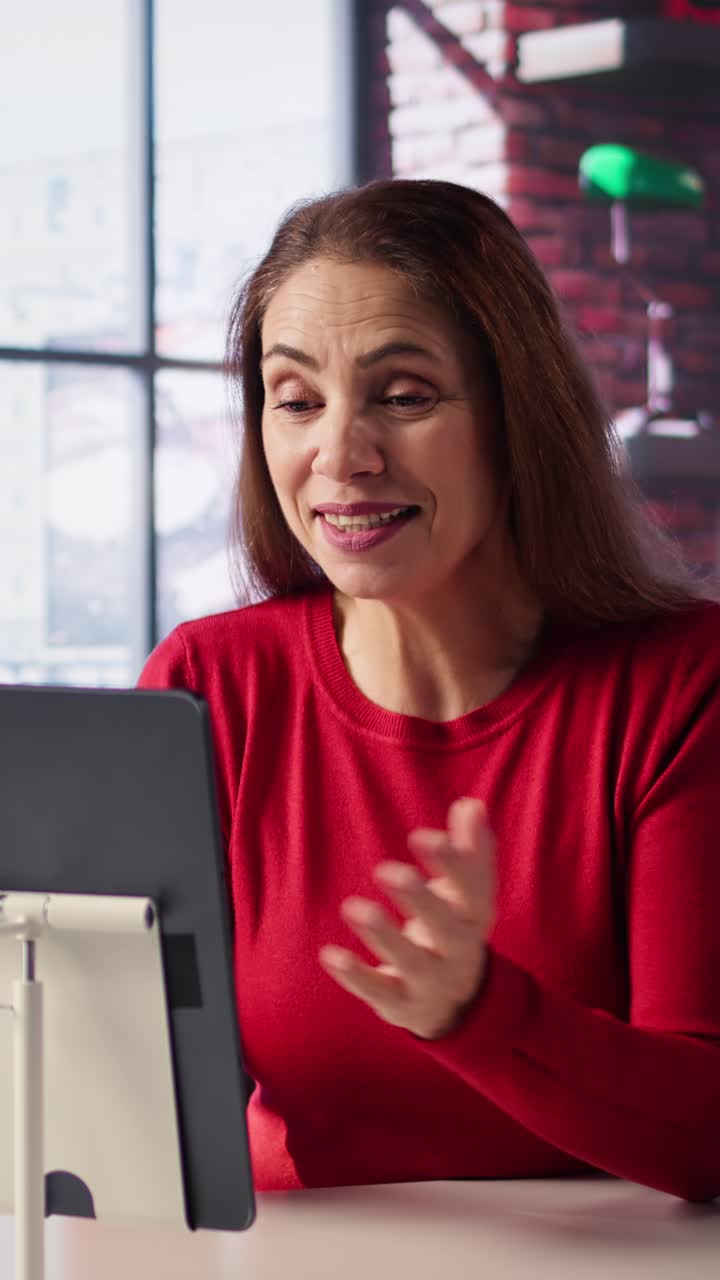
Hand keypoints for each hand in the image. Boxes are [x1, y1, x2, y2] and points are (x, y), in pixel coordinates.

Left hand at [319, 797, 495, 1039]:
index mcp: (476, 916)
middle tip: (386, 870)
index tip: (420, 836)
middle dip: (420, 900)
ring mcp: (431, 981)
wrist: (454, 1004)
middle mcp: (459, 951)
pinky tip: (329, 954)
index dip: (452, 863)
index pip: (474, 889)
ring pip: (412, 962)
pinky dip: (355, 975)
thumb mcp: (466, 894)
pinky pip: (379, 991)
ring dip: (383, 935)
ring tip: (352, 907)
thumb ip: (469, 850)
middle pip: (448, 928)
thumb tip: (471, 805)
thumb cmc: (453, 928)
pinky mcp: (400, 1002)